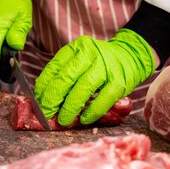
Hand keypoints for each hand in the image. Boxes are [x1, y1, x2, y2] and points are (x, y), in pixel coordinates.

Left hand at [34, 29, 155, 125]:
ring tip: (63, 120)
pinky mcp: (119, 82)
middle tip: (46, 114)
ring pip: (82, 90)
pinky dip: (92, 112)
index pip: (54, 68)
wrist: (131, 56)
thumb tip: (43, 96)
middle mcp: (91, 54)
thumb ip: (64, 74)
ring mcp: (106, 68)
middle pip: (65, 79)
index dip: (43, 87)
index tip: (38, 101)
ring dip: (69, 108)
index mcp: (77, 48)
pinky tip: (84, 119)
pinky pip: (103, 100)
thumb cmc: (99, 63)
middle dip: (52, 99)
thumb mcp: (80, 60)